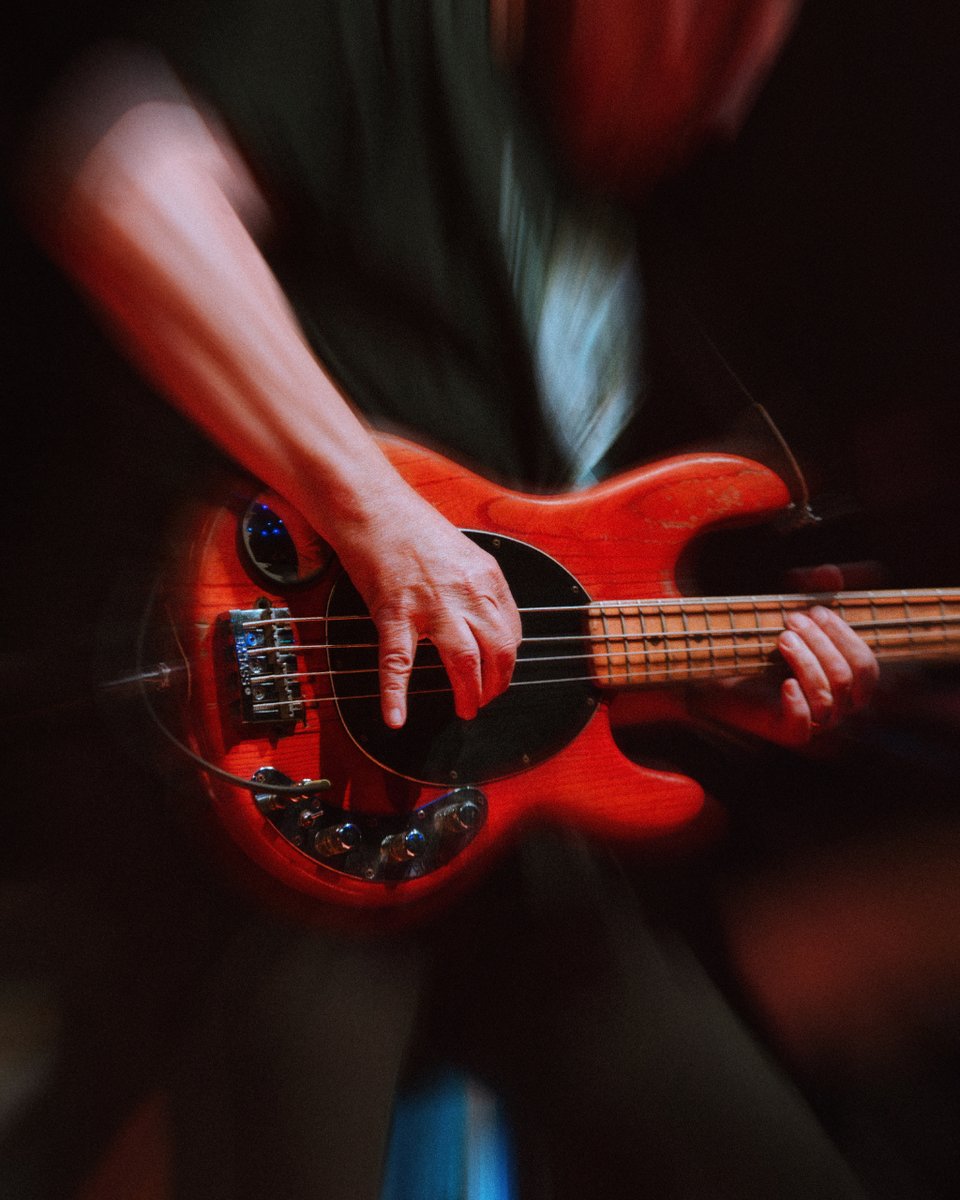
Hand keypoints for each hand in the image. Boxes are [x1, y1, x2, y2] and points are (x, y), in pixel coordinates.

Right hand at [333, 491, 521, 728]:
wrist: (373, 506)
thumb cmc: (412, 526)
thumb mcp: (463, 553)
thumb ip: (478, 586)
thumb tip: (486, 619)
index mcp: (487, 577)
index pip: (513, 629)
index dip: (509, 657)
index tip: (500, 669)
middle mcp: (467, 592)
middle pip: (499, 651)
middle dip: (498, 684)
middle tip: (489, 699)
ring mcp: (432, 604)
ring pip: (464, 661)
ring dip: (469, 693)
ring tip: (466, 710)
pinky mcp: (395, 613)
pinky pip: (398, 663)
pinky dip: (395, 695)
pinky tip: (395, 717)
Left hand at [693, 563, 879, 747]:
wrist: (718, 668)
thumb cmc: (762, 640)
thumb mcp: (788, 610)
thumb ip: (812, 590)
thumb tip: (830, 572)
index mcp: (847, 680)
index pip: (866, 666)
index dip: (845, 637)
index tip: (815, 610)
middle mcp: (837, 704)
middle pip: (849, 679)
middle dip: (823, 645)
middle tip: (792, 621)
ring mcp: (813, 721)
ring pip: (828, 699)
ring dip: (807, 664)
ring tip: (781, 639)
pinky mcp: (787, 732)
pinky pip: (804, 728)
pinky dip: (798, 705)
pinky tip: (784, 683)